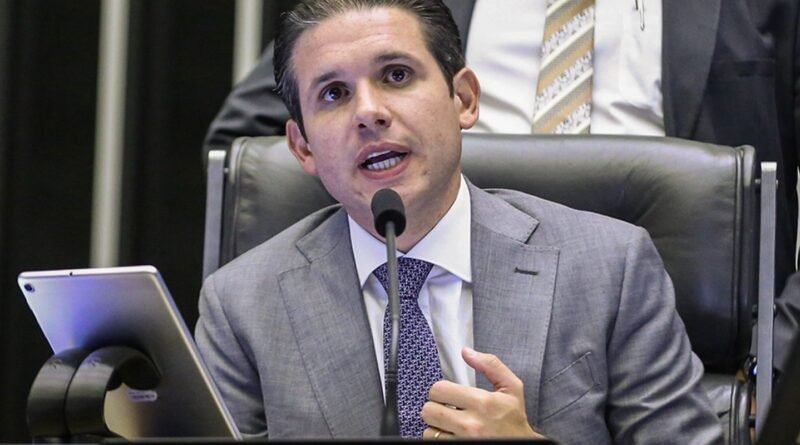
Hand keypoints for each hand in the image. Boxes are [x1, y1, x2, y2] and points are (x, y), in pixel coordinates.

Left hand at [420, 347, 545, 438]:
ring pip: (429, 430)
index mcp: (482, 402)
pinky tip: (451, 435)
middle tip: (447, 409)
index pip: (439, 389)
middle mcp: (471, 424)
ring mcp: (463, 441)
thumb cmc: (514, 418)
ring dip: (437, 426)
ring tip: (450, 424)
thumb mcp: (511, 387)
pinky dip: (439, 439)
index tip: (449, 395)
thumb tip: (466, 352)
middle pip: (429, 410)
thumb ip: (490, 365)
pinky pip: (433, 443)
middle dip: (435, 407)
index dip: (441, 390)